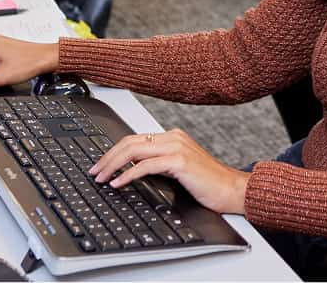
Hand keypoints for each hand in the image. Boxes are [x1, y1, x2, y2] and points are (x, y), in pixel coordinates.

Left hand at [89, 129, 249, 215]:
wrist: (232, 189)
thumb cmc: (208, 184)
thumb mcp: (179, 169)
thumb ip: (159, 163)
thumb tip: (131, 169)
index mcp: (173, 136)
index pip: (134, 139)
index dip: (113, 152)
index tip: (101, 165)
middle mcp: (173, 137)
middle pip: (129, 142)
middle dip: (107, 157)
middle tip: (94, 172)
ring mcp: (177, 147)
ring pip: (133, 151)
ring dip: (112, 165)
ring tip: (101, 178)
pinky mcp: (180, 161)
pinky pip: (145, 166)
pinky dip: (127, 174)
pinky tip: (118, 183)